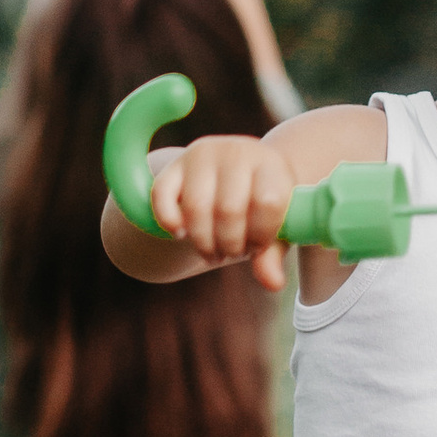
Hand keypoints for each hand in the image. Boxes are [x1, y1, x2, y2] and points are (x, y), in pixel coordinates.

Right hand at [147, 132, 295, 291]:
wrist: (237, 171)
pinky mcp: (174, 166)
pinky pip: (162, 195)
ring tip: (211, 252)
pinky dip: (168, 220)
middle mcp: (236, 152)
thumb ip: (273, 254)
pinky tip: (180, 234)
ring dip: (202, 241)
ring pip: (196, 206)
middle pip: (229, 209)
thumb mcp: (275, 225)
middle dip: (230, 244)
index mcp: (270, 164)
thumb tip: (273, 284)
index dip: (262, 234)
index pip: (268, 202)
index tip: (258, 247)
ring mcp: (202, 155)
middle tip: (231, 254)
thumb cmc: (260, 205)